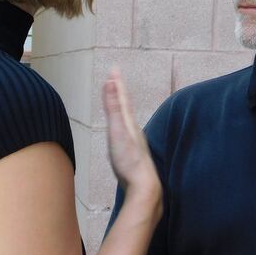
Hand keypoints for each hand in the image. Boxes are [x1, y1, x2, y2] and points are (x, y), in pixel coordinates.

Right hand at [103, 68, 160, 199]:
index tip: (114, 68)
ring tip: (119, 99)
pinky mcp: (131, 153)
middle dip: (119, 91)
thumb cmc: (129, 160)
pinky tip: (122, 130)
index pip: (122, 98)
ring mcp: (133, 141)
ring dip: (121, 106)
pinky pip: (125, 131)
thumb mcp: (117, 131)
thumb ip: (114, 107)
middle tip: (115, 77)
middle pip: (125, 106)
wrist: (143, 186)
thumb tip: (112, 82)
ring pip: (126, 118)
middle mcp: (133, 129)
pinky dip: (122, 124)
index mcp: (129, 123)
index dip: (117, 83)